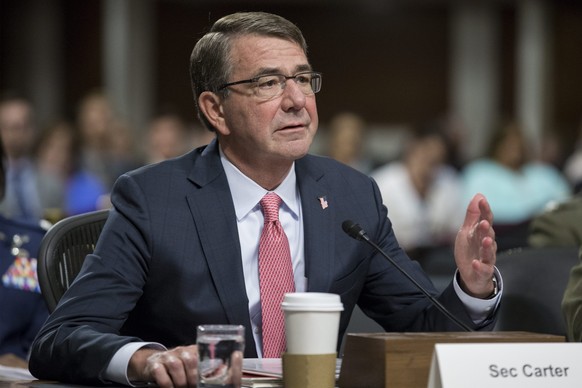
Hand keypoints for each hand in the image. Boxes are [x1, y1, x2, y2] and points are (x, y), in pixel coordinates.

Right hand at [128, 345, 243, 387]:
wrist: (153, 364)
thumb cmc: (178, 368)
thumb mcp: (191, 365)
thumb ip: (203, 368)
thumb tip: (222, 374)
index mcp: (193, 350)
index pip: (204, 353)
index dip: (212, 363)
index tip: (215, 375)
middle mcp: (181, 350)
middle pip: (190, 359)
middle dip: (193, 377)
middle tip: (193, 387)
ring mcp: (167, 356)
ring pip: (176, 365)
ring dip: (180, 381)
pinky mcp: (155, 364)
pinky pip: (160, 372)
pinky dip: (166, 383)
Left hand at [454, 193, 496, 298]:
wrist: (472, 275)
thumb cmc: (471, 250)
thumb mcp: (467, 231)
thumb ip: (473, 214)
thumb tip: (479, 195)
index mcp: (482, 233)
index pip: (486, 219)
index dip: (485, 210)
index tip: (482, 200)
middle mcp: (486, 244)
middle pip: (488, 235)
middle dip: (486, 228)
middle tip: (484, 222)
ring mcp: (486, 258)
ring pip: (489, 252)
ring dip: (488, 246)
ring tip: (486, 240)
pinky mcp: (483, 271)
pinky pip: (483, 269)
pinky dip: (479, 266)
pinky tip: (475, 263)